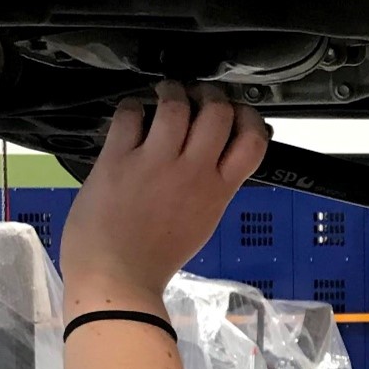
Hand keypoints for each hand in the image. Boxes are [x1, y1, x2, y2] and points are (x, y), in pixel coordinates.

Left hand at [61, 82, 268, 305]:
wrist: (115, 277)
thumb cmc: (155, 258)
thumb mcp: (201, 224)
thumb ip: (210, 189)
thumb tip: (211, 161)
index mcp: (217, 191)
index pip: (253, 142)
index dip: (249, 119)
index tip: (237, 114)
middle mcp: (192, 172)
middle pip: (219, 112)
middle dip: (211, 96)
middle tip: (198, 96)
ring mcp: (155, 163)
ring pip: (177, 104)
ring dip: (172, 91)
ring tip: (165, 94)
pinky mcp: (118, 159)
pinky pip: (131, 114)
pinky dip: (133, 107)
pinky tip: (132, 114)